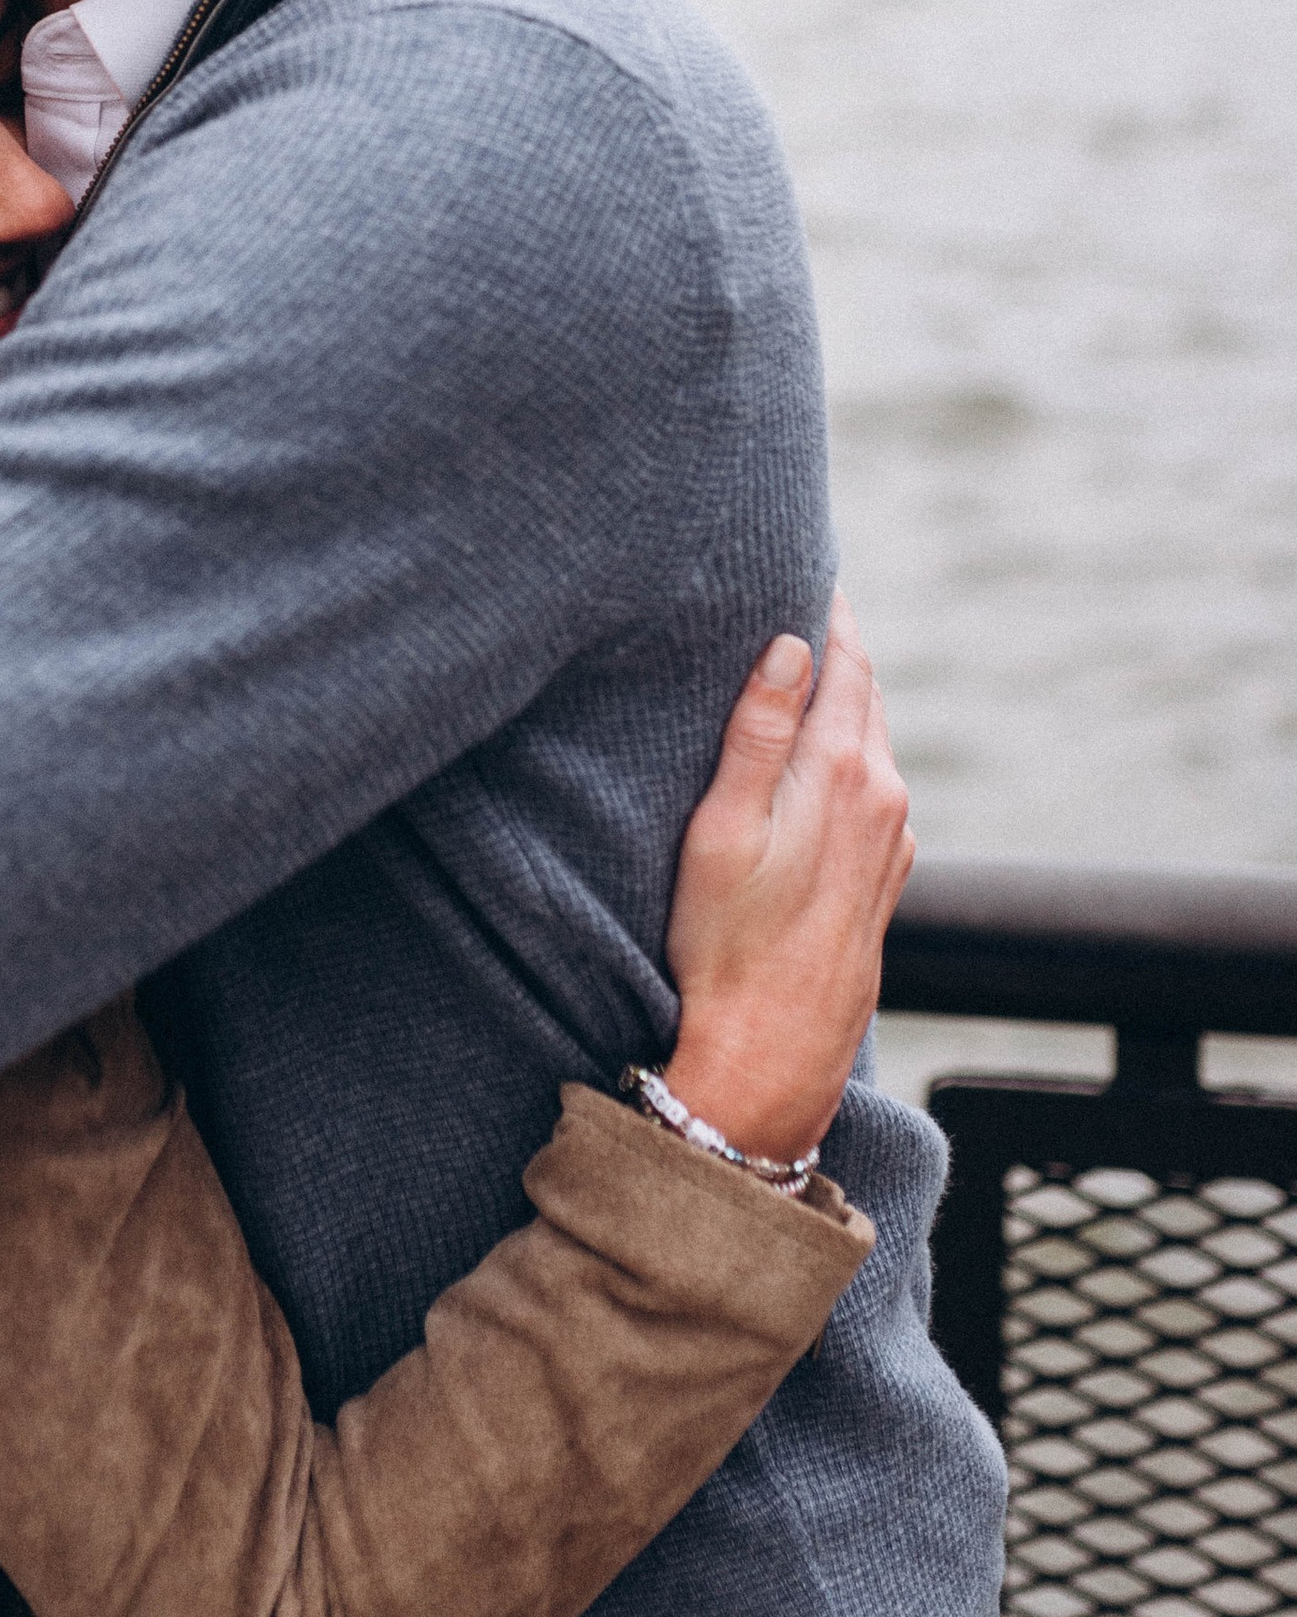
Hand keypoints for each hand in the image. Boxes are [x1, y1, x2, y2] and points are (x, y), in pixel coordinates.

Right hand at [660, 593, 912, 1163]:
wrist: (771, 1053)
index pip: (846, 660)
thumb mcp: (722, 827)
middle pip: (864, 692)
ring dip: (842, 697)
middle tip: (797, 594)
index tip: (802, 563)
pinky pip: (873, 785)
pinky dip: (849, 749)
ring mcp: (894, 839)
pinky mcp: (887, 875)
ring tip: (802, 662)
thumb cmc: (727, 942)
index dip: (826, 609)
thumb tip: (794, 644)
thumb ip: (760, 732)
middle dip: (835, 644)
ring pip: (871, 739)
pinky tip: (816, 755)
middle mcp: (884, 797)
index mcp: (843, 773)